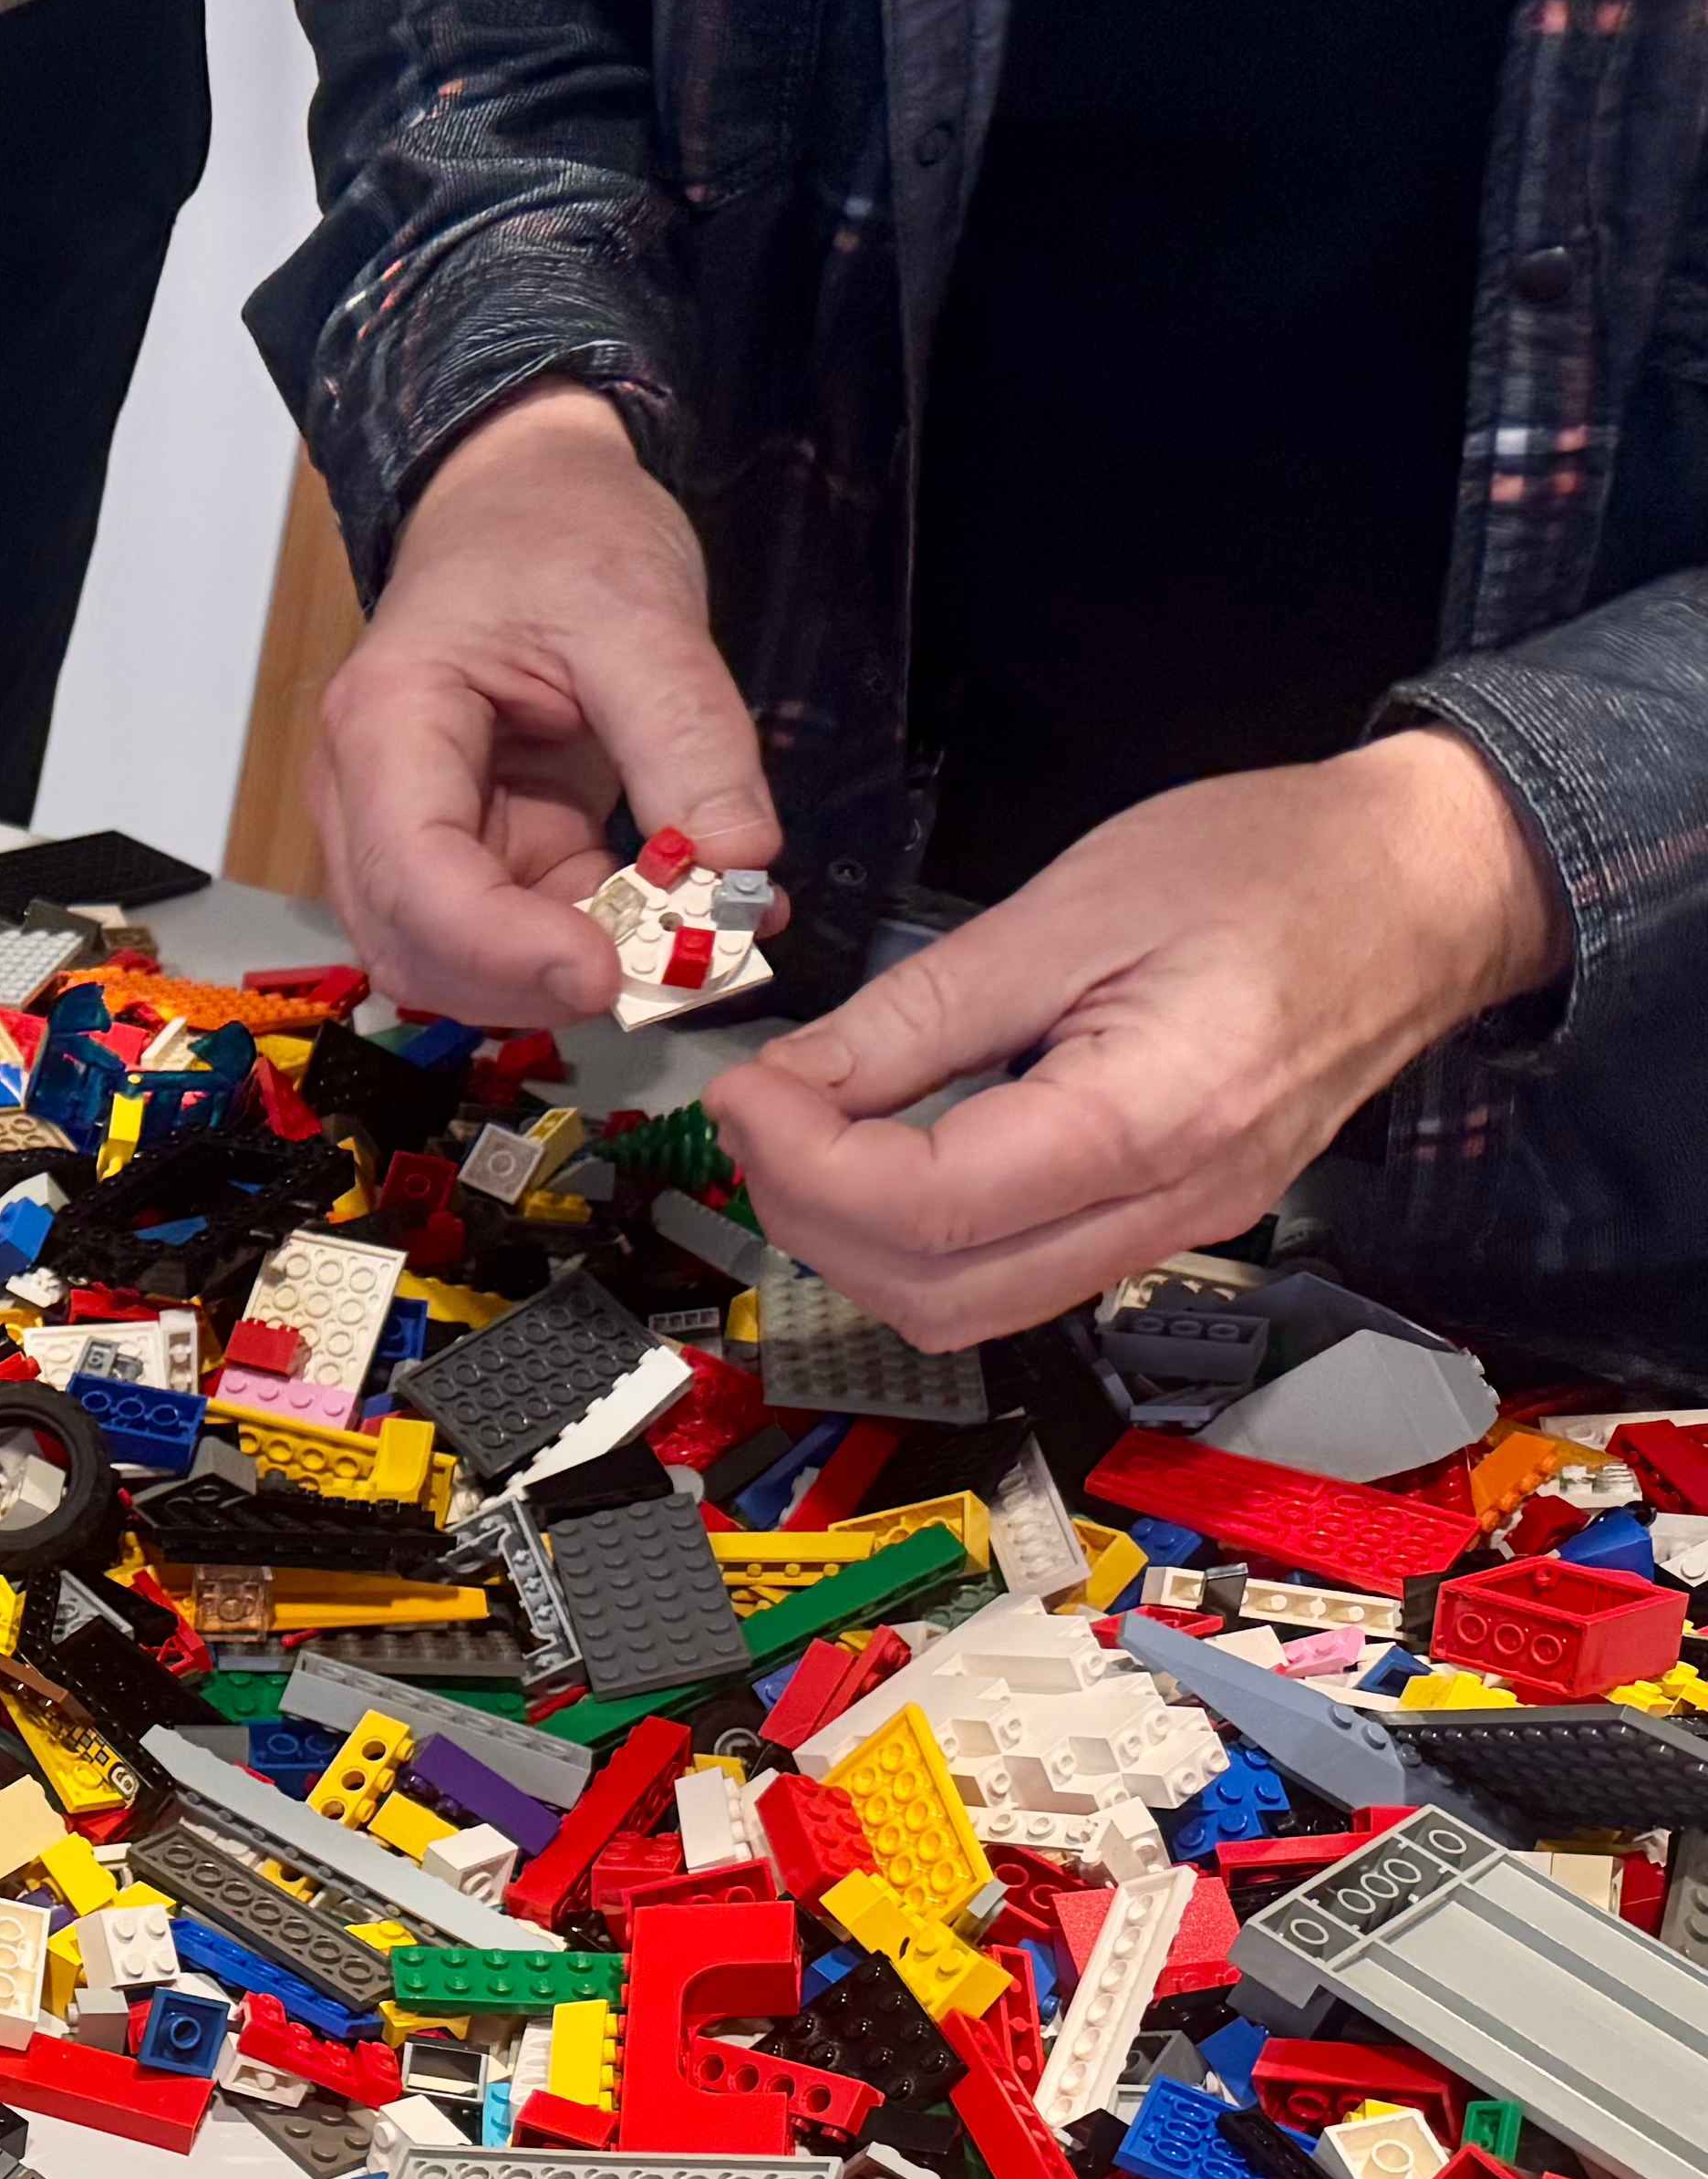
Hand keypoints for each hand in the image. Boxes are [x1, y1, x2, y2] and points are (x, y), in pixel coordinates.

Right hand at [307, 384, 777, 1023]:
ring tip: (691, 946)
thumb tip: (742, 866)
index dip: (505, 949)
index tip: (611, 975)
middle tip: (671, 972)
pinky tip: (687, 922)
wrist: (524, 496)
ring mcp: (412, 832)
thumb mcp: (640, 612)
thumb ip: (687, 738)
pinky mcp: (472, 850)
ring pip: (458, 962)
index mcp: (387, 724)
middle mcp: (371, 798)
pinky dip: (601, 946)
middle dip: (536, 982)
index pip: (414, 877)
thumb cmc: (558, 530)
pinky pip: (522, 933)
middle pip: (417, 946)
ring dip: (568, 977)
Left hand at [706, 735, 1564, 1349]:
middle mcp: (1173, 1204)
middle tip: (763, 1118)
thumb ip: (919, 1013)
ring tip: (812, 1134)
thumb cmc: (1279, 867)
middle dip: (815, 1219)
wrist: (1430, 884)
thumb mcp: (1072, 907)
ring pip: (968, 1311)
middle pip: (937, 1297)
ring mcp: (1176, 1227)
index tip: (748, 1091)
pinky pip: (1015, 1278)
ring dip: (860, 1244)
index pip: (928, 1211)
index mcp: (1156, 1118)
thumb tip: (785, 1085)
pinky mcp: (1167, 1222)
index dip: (804, 1164)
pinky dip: (923, 1241)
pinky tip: (888, 1154)